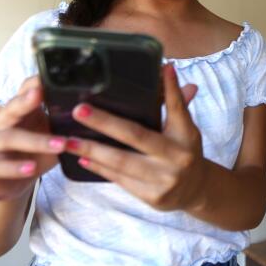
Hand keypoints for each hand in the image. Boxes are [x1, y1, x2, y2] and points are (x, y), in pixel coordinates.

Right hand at [0, 77, 66, 200]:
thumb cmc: (32, 156)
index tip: (49, 76)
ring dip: (36, 141)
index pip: (23, 92)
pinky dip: (14, 167)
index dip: (33, 83)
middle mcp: (1, 125)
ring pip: (8, 138)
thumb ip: (62, 124)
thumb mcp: (50, 138)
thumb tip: (92, 111)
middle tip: (40, 94)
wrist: (8, 185)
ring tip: (60, 145)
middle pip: (10, 109)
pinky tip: (32, 168)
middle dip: (25, 101)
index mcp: (19, 114)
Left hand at [66, 63, 206, 211]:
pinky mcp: (151, 197)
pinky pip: (120, 180)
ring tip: (68, 141)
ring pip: (121, 162)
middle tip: (79, 111)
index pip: (173, 109)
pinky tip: (83, 159)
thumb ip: (175, 101)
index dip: (168, 90)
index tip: (156, 70)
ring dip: (92, 151)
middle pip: (135, 137)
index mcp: (185, 136)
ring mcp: (163, 180)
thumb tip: (166, 68)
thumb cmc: (186, 151)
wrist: (197, 190)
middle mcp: (175, 158)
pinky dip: (100, 168)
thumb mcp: (185, 128)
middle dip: (104, 124)